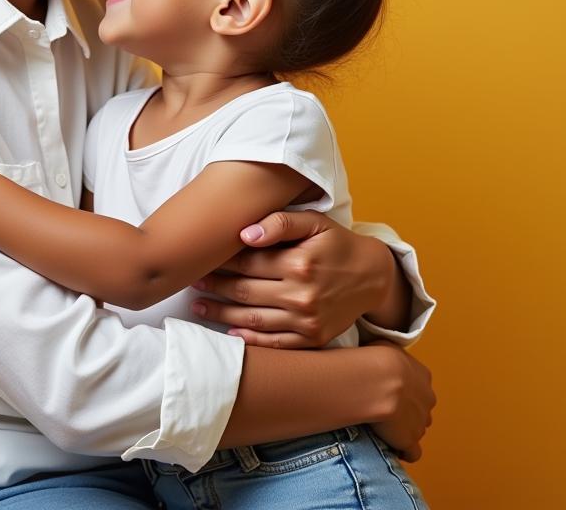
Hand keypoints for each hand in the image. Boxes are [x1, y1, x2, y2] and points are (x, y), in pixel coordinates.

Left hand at [192, 210, 392, 347]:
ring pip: (253, 319)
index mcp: (298, 262)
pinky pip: (274, 343)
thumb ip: (280, 223)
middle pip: (245, 291)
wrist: (373, 276)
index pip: (248, 262)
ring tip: (198, 306)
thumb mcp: (314, 222)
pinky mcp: (313, 339)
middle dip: (215, 286)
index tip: (200, 259)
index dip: (221, 261)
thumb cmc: (337, 243)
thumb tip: (245, 234)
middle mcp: (301, 294)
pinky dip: (249, 340)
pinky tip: (229, 332)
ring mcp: (307, 320)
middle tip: (191, 282)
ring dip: (221, 313)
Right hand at [367, 341, 435, 461]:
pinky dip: (403, 451)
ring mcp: (421, 423)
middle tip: (383, 407)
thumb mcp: (387, 346)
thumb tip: (387, 359)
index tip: (388, 390)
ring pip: (415, 429)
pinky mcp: (410, 441)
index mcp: (424, 377)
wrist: (377, 381)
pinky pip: (413, 452)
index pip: (419, 387)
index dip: (404, 390)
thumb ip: (394, 357)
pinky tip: (390, 445)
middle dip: (406, 411)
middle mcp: (428, 401)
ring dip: (402, 429)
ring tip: (381, 426)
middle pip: (420, 409)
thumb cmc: (377, 359)